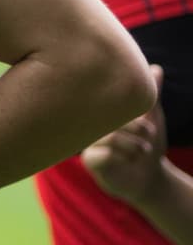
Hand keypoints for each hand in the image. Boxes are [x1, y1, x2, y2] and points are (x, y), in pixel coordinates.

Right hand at [83, 65, 166, 204]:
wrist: (149, 176)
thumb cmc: (147, 143)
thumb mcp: (151, 118)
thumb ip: (151, 96)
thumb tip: (156, 68)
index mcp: (103, 112)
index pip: (109, 101)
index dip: (132, 111)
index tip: (148, 123)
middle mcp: (91, 125)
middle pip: (108, 118)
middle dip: (135, 127)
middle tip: (149, 134)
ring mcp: (88, 141)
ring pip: (108, 137)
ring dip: (133, 145)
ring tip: (143, 150)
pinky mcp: (90, 162)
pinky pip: (100, 155)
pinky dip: (121, 157)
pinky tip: (129, 161)